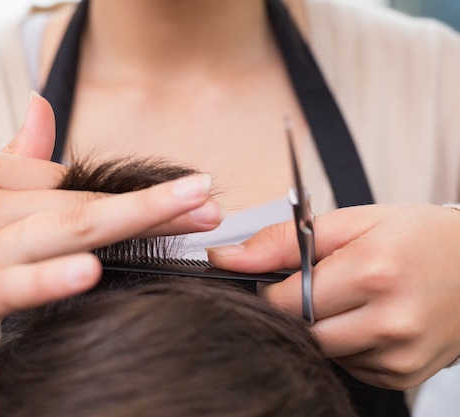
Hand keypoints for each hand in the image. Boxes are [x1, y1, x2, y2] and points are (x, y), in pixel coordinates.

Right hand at [0, 95, 222, 363]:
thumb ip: (13, 152)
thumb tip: (45, 108)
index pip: (71, 180)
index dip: (127, 193)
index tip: (178, 200)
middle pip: (82, 199)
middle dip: (152, 201)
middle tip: (207, 197)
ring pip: (62, 230)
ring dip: (130, 223)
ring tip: (187, 218)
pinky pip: (14, 283)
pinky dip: (52, 277)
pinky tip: (90, 271)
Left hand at [207, 203, 459, 389]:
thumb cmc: (413, 236)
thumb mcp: (349, 221)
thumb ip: (280, 240)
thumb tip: (224, 259)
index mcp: (372, 273)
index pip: (284, 302)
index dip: (272, 290)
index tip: (281, 277)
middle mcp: (388, 321)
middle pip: (299, 332)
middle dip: (295, 310)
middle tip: (318, 284)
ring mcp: (398, 355)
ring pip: (321, 351)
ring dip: (321, 327)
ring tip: (349, 297)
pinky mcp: (401, 375)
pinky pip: (347, 365)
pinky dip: (345, 343)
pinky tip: (365, 318)